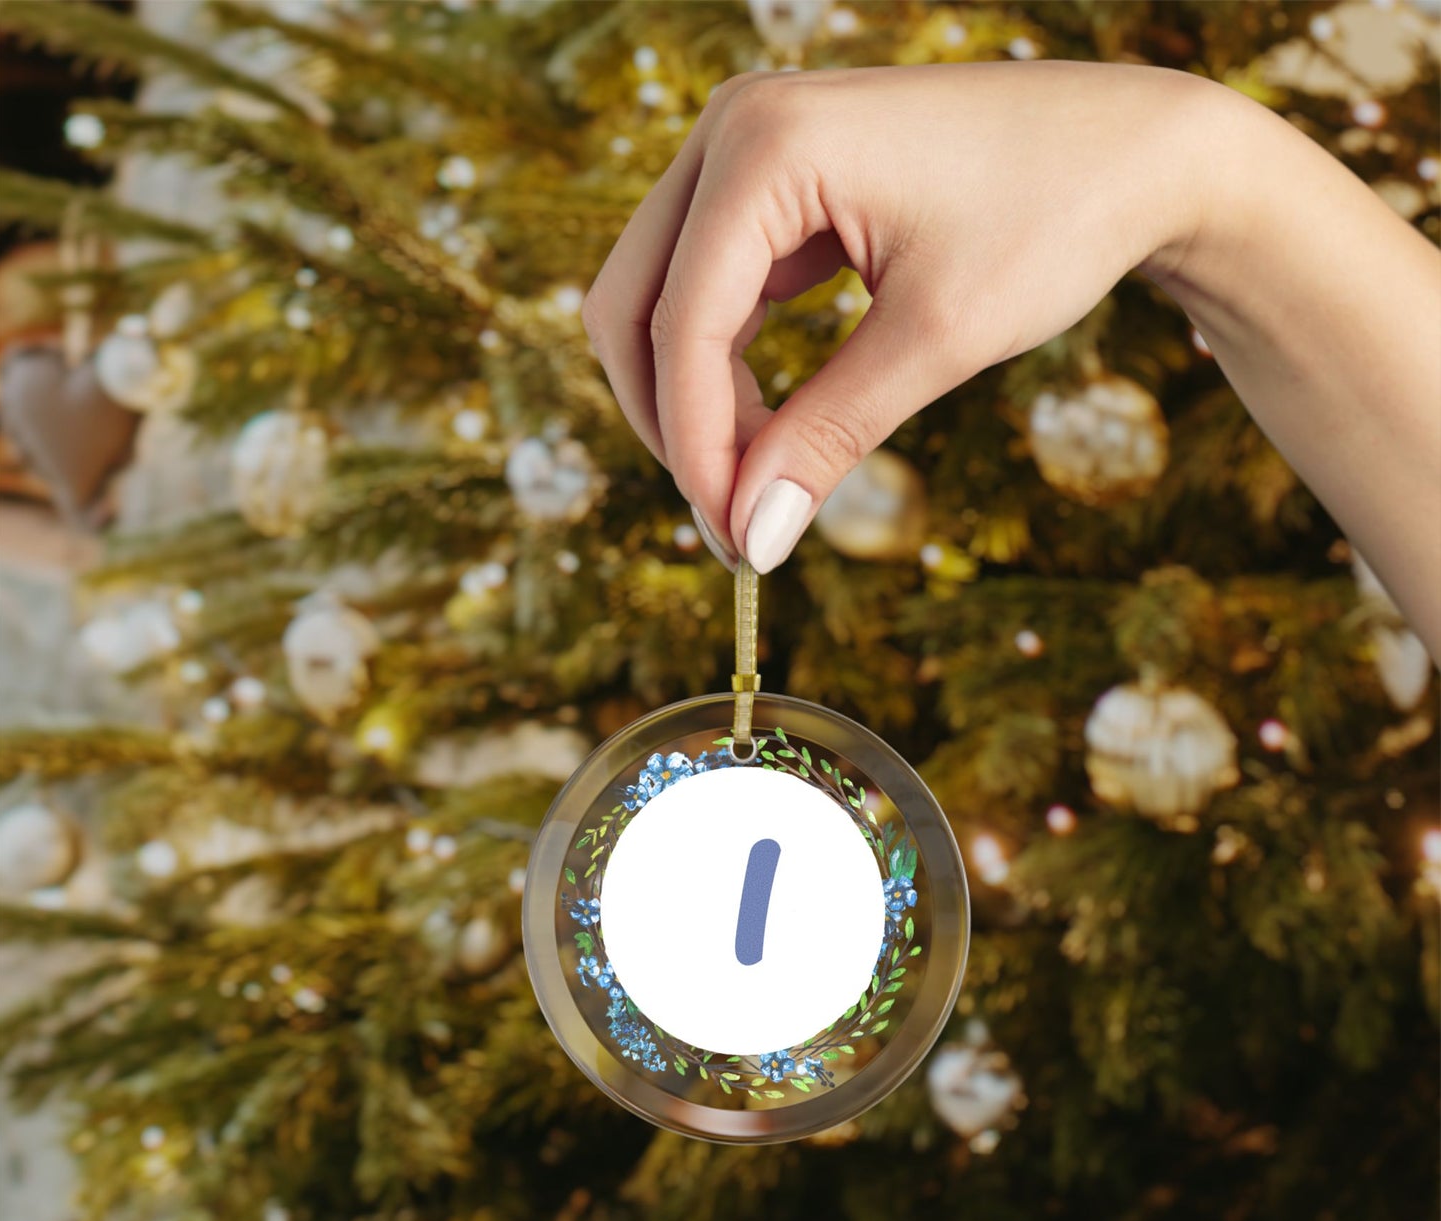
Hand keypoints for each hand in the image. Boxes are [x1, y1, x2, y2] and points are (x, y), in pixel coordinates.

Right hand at [581, 61, 1217, 571]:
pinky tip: (773, 430)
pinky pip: (711, 291)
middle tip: (733, 522)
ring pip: (661, 302)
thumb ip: (828, 437)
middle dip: (673, 424)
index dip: (696, 448)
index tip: (735, 540)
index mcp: (766, 146)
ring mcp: (749, 151)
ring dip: (694, 403)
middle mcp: (735, 130)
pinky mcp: (774, 184)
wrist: (1137, 153)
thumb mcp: (935, 342)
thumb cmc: (1054, 220)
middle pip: (633, 307)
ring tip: (760, 486)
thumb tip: (752, 537)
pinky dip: (727, 369)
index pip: (681, 325)